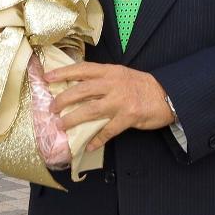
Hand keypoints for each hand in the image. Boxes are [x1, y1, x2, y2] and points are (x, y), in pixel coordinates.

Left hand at [46, 62, 176, 146]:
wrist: (167, 95)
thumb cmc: (142, 85)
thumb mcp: (122, 75)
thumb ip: (103, 79)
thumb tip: (78, 86)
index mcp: (110, 72)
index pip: (82, 69)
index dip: (63, 72)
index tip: (47, 78)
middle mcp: (113, 84)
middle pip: (81, 91)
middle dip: (63, 100)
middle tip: (52, 108)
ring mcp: (120, 101)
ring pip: (90, 110)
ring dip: (73, 119)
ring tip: (61, 126)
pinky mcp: (128, 117)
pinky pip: (108, 130)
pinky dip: (97, 139)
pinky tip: (88, 145)